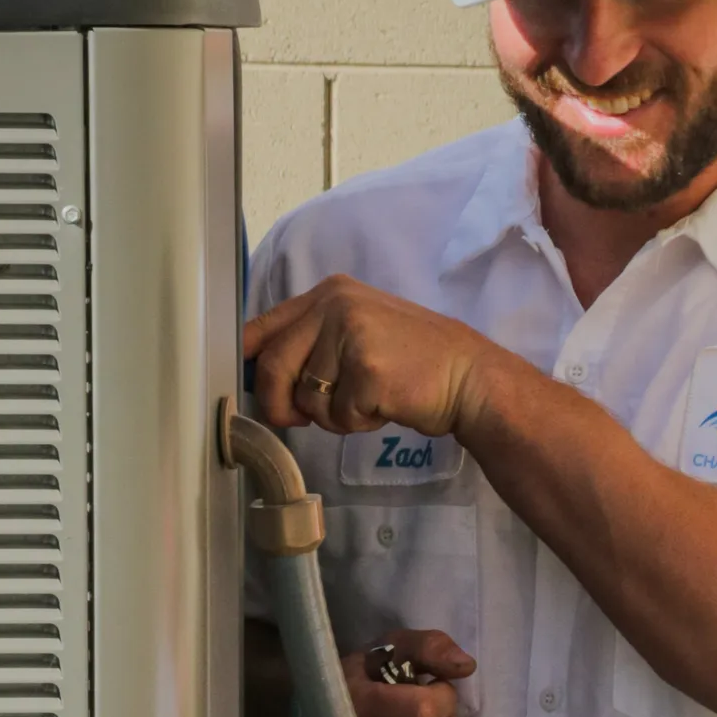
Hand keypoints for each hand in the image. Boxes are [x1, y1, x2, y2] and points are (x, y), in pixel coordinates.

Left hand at [244, 276, 491, 440]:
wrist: (468, 376)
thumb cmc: (412, 361)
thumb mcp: (357, 333)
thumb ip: (312, 342)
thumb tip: (258, 373)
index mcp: (329, 293)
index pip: (263, 327)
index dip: (248, 364)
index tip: (249, 389)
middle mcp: (335, 306)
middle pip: (274, 366)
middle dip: (280, 405)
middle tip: (297, 420)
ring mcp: (352, 335)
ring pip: (307, 398)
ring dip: (332, 416)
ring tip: (367, 400)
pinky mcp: (367, 370)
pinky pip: (338, 415)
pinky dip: (358, 423)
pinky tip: (384, 405)